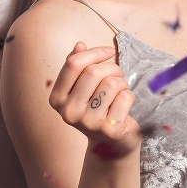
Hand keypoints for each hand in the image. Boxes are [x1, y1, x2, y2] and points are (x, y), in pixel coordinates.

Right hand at [49, 42, 140, 157]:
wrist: (110, 143)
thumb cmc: (97, 107)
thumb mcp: (83, 87)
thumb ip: (78, 66)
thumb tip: (80, 45)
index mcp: (57, 99)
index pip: (73, 63)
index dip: (95, 52)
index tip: (109, 51)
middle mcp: (68, 112)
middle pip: (93, 71)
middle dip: (111, 67)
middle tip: (117, 75)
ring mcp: (88, 123)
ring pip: (112, 83)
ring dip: (121, 82)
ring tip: (118, 93)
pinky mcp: (109, 129)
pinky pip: (125, 97)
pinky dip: (129, 96)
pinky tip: (123, 107)